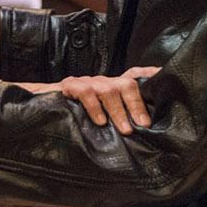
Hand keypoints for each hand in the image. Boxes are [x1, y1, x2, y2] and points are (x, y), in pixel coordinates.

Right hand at [41, 65, 159, 133]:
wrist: (41, 103)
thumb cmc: (74, 114)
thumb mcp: (101, 116)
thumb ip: (117, 118)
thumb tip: (141, 131)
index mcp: (112, 86)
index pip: (135, 75)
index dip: (151, 75)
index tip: (165, 79)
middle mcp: (102, 81)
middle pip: (127, 83)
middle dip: (137, 104)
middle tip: (143, 124)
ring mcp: (87, 82)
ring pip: (109, 89)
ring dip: (119, 111)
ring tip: (125, 130)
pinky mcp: (70, 85)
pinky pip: (86, 92)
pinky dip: (95, 107)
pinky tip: (99, 122)